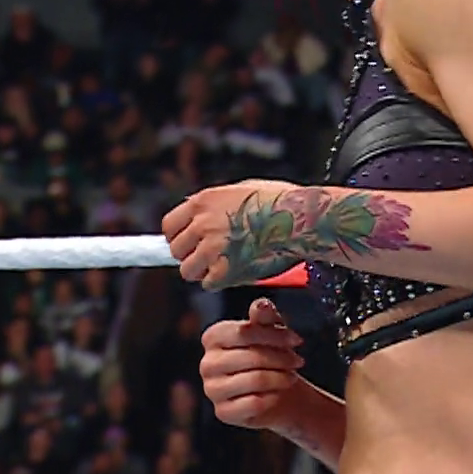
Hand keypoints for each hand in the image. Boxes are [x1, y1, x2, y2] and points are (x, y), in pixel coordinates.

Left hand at [165, 180, 421, 290]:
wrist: (302, 218)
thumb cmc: (281, 201)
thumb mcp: (241, 189)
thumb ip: (217, 204)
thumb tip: (200, 216)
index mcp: (204, 201)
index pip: (169, 226)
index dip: (178, 236)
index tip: (188, 243)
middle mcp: (202, 224)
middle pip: (177, 250)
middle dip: (191, 255)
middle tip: (210, 257)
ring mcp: (212, 248)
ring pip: (188, 270)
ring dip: (203, 271)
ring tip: (223, 266)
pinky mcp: (226, 270)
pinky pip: (209, 283)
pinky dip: (220, 281)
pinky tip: (237, 272)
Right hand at [200, 299, 307, 430]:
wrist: (276, 390)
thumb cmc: (271, 354)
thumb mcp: (271, 331)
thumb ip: (265, 316)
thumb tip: (260, 305)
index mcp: (213, 337)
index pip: (243, 332)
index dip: (273, 335)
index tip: (296, 340)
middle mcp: (207, 363)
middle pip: (251, 356)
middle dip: (281, 358)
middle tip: (298, 361)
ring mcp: (212, 389)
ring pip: (255, 380)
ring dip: (280, 378)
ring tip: (292, 376)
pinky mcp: (223, 412)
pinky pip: (254, 403)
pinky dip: (273, 397)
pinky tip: (279, 393)